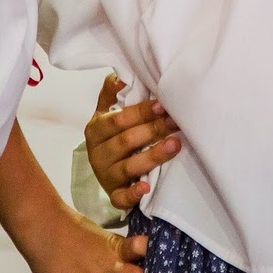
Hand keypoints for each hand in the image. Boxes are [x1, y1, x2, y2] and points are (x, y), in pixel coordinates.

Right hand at [87, 73, 180, 210]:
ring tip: (175, 145)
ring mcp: (105, 175)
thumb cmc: (112, 135)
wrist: (106, 169)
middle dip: (153, 130)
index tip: (162, 105)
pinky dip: (133, 194)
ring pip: (128, 166)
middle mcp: (98, 153)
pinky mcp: (113, 194)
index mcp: (96, 130)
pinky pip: (121, 197)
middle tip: (176, 122)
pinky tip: (146, 188)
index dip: (141, 112)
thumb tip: (120, 75)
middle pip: (126, 141)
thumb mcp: (106, 113)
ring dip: (153, 156)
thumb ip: (111, 93)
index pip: (118, 120)